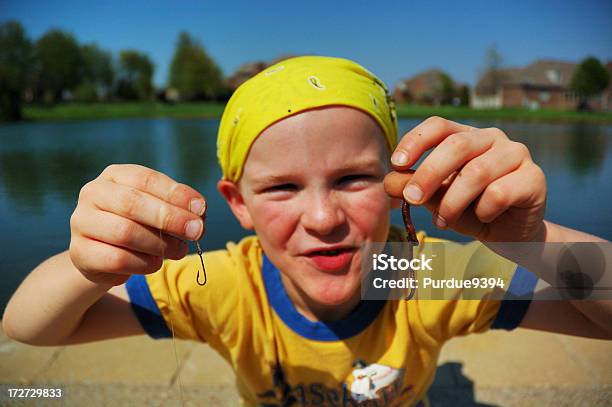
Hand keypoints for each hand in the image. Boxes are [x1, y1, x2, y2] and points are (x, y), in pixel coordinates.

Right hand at [69, 164, 206, 284]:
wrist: (105, 257)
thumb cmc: (141, 226)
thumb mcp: (160, 210)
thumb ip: (179, 207)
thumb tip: (199, 211)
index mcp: (116, 175)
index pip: (146, 179)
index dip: (176, 194)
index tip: (201, 209)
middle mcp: (93, 193)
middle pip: (133, 203)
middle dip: (170, 218)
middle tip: (197, 232)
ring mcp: (81, 222)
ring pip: (125, 232)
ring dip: (159, 245)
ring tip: (178, 250)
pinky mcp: (80, 252)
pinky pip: (117, 259)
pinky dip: (144, 263)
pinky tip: (155, 263)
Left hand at [384, 117, 546, 241]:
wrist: (508, 234)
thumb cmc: (468, 210)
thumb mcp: (435, 200)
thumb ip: (412, 188)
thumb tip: (390, 181)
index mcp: (466, 136)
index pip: (439, 126)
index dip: (415, 141)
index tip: (396, 163)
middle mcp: (492, 138)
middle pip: (456, 145)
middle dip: (428, 174)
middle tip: (412, 199)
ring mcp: (517, 154)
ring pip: (477, 172)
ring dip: (453, 202)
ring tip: (443, 221)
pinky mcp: (534, 177)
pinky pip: (500, 193)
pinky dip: (483, 211)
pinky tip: (483, 218)